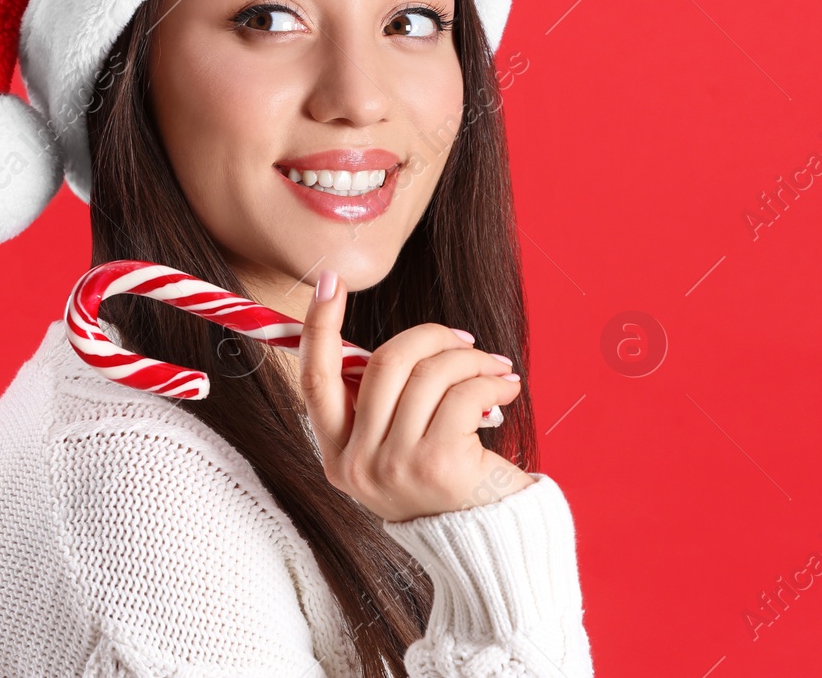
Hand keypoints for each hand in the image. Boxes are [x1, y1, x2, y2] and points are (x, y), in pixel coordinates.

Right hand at [298, 269, 529, 521]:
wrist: (488, 542)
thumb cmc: (444, 480)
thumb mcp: (395, 447)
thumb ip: (382, 402)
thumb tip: (403, 344)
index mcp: (336, 454)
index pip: (315, 379)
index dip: (320, 326)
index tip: (332, 279)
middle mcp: (355, 464)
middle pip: (385, 362)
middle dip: (432, 338)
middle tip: (466, 342)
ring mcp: (392, 467)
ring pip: (428, 374)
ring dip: (471, 360)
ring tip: (495, 368)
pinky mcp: (435, 465)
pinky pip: (462, 394)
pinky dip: (491, 382)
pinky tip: (506, 389)